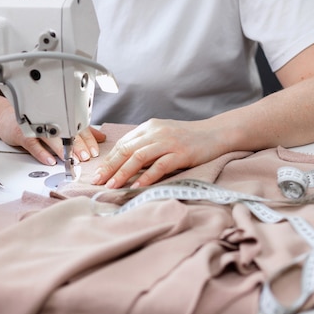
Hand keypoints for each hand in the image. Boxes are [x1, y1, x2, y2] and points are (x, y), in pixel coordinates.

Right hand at [0, 105, 105, 164]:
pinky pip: (33, 143)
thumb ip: (81, 130)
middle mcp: (49, 120)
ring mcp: (35, 126)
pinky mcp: (22, 133)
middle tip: (85, 156)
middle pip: (66, 132)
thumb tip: (100, 137)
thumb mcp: (60, 124)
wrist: (5, 117)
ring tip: (70, 158)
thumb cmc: (34, 121)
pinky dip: (42, 153)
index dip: (88, 139)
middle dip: (78, 145)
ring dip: (62, 149)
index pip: (77, 127)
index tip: (94, 151)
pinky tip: (50, 160)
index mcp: (61, 117)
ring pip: (51, 137)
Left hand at [91, 118, 222, 188]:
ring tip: (113, 186)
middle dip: (110, 167)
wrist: (216, 133)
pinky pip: (160, 166)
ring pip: (139, 157)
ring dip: (123, 173)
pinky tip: (137, 187)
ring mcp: (169, 142)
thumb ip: (145, 145)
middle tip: (98, 181)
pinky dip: (147, 177)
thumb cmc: (187, 138)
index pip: (123, 144)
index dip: (108, 159)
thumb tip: (123, 163)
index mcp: (148, 127)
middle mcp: (156, 132)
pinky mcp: (181, 153)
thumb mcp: (163, 136)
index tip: (98, 174)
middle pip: (126, 150)